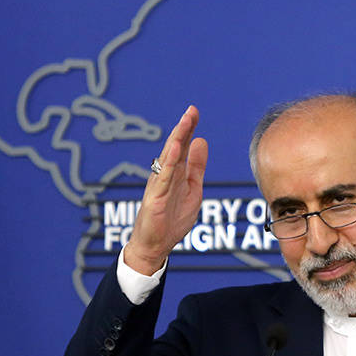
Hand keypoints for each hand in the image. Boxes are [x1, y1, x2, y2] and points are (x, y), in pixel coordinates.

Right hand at [124, 105, 207, 274]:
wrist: (154, 245)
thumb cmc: (171, 219)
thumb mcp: (192, 188)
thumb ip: (196, 166)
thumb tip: (201, 141)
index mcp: (175, 173)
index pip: (182, 147)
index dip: (188, 129)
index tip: (194, 111)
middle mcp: (165, 176)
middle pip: (175, 148)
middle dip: (183, 129)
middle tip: (191, 111)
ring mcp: (159, 186)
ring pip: (168, 159)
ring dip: (176, 140)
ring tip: (184, 123)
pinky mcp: (154, 199)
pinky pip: (163, 179)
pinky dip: (168, 163)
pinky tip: (174, 150)